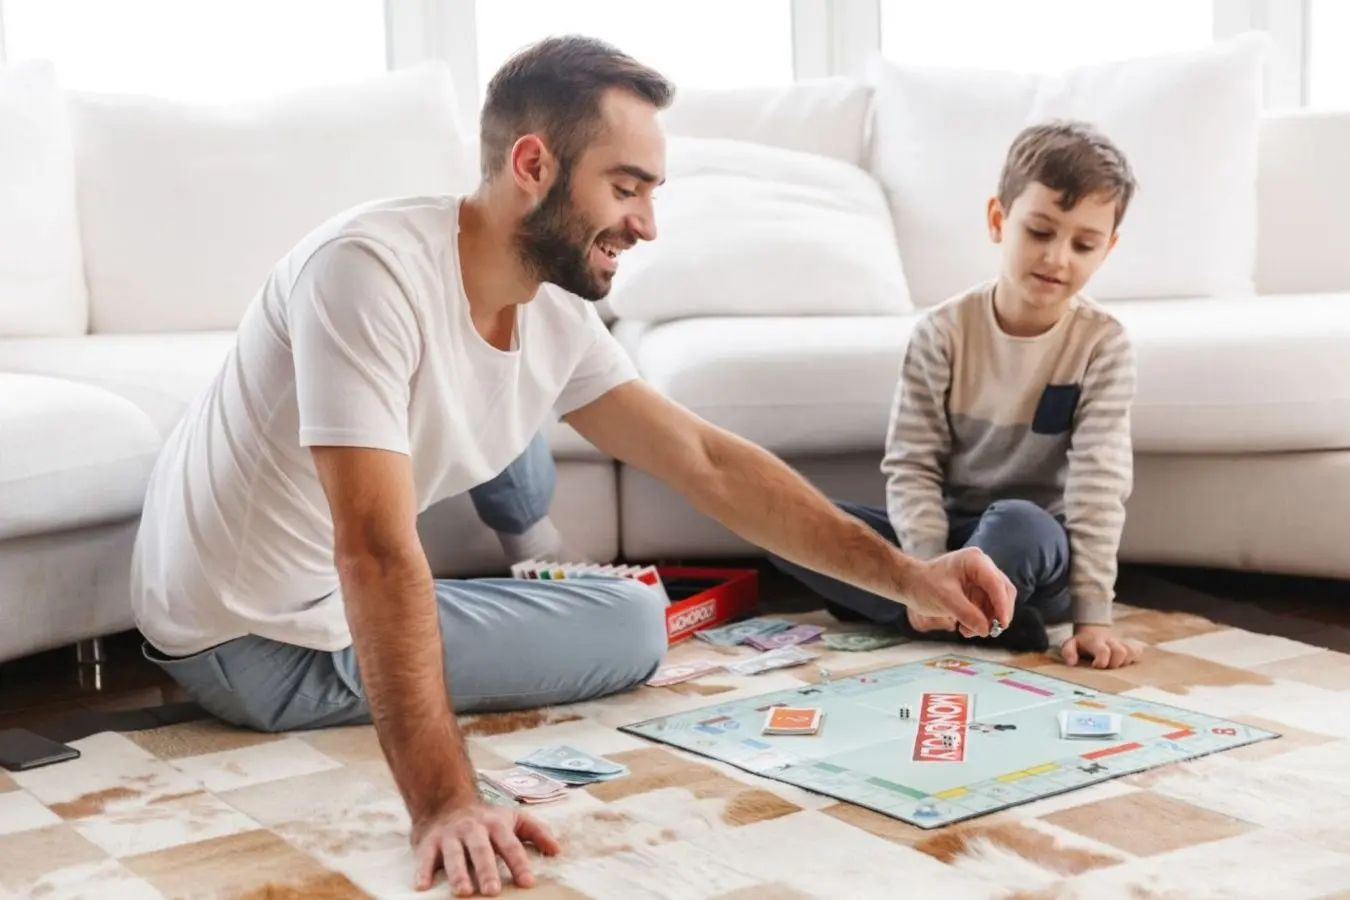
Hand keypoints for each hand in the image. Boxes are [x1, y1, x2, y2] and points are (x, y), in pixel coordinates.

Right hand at [411, 798, 562, 895]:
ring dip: (458, 873)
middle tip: (493, 890)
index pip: (510, 844)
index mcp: (495, 824)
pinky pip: (424, 858)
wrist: (444, 800)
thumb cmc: (485, 817)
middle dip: (486, 870)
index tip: (528, 882)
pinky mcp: (428, 843)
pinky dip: (422, 871)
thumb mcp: (513, 818)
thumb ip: (536, 832)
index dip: (519, 863)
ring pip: (453, 855)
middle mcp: (472, 829)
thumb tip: (557, 850)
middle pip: (481, 850)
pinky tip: (422, 886)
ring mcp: (449, 836)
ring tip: (464, 892)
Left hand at [904, 547, 1015, 637]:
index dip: (1002, 605)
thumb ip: (966, 614)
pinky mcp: (978, 592)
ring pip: (997, 603)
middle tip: (990, 632)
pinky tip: (965, 628)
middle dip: (997, 614)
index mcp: (975, 561)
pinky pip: (988, 609)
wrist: (910, 584)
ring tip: (967, 631)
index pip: (995, 583)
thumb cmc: (924, 585)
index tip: (1003, 624)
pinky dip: (980, 621)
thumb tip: (985, 630)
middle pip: (1002, 592)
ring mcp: (981, 579)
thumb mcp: (945, 600)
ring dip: (987, 620)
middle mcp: (982, 567)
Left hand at [1059, 624, 1142, 668]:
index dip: (1102, 661)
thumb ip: (1068, 652)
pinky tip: (1125, 660)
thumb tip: (1072, 662)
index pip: (1103, 651)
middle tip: (1107, 666)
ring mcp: (1122, 642)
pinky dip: (1134, 656)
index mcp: (1096, 642)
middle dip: (1115, 663)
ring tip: (1116, 664)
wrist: (1094, 630)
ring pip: (1132, 651)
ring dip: (1125, 660)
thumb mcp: (1070, 644)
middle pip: (1120, 651)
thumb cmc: (1082, 643)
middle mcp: (1111, 641)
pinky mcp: (1130, 645)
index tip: (1095, 666)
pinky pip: (1138, 650)